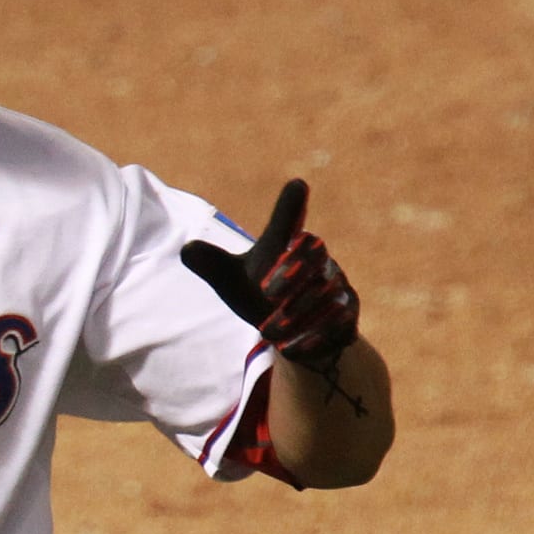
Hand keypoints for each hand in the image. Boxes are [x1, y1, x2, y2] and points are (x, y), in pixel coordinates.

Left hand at [180, 179, 359, 371]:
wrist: (290, 333)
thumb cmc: (260, 295)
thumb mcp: (233, 281)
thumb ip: (212, 264)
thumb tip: (186, 250)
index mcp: (292, 248)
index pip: (293, 224)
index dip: (292, 208)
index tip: (296, 185)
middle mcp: (321, 263)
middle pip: (316, 258)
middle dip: (293, 274)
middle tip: (265, 294)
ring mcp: (338, 290)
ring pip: (328, 295)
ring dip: (299, 313)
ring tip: (268, 332)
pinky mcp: (347, 319)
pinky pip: (339, 325)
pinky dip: (314, 338)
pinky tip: (291, 348)